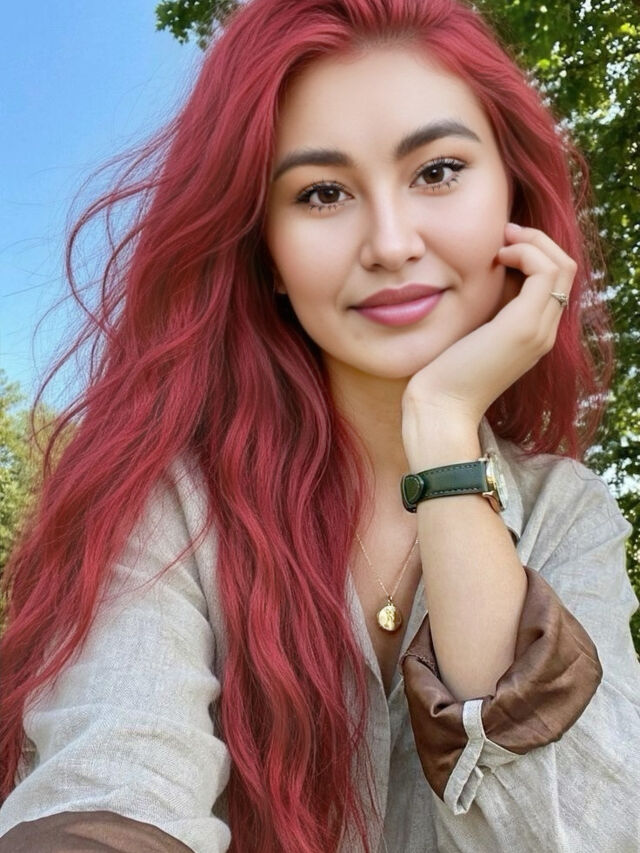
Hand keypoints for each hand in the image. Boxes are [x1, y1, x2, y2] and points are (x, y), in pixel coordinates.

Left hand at [401, 223, 576, 464]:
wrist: (441, 407)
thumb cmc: (445, 372)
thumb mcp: (472, 331)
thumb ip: (488, 307)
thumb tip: (489, 271)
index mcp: (534, 333)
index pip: (554, 280)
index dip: (534, 253)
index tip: (500, 245)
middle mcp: (545, 331)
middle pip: (564, 268)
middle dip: (537, 240)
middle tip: (503, 233)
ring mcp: (539, 329)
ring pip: (561, 265)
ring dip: (532, 242)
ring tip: (500, 243)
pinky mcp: (524, 326)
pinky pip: (544, 271)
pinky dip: (525, 252)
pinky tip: (496, 257)